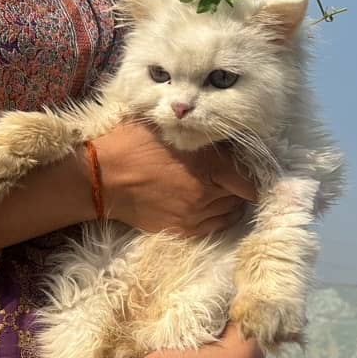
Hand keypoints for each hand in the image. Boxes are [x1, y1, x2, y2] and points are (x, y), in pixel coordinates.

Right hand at [95, 122, 255, 236]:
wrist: (103, 177)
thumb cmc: (134, 144)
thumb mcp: (173, 128)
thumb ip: (202, 133)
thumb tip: (223, 131)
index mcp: (211, 167)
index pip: (249, 181)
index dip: (253, 174)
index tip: (250, 168)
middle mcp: (208, 194)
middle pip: (240, 197)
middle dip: (239, 187)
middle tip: (230, 175)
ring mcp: (194, 215)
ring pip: (228, 213)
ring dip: (228, 202)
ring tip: (219, 190)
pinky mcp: (182, 229)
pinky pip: (213, 227)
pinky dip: (216, 216)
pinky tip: (208, 205)